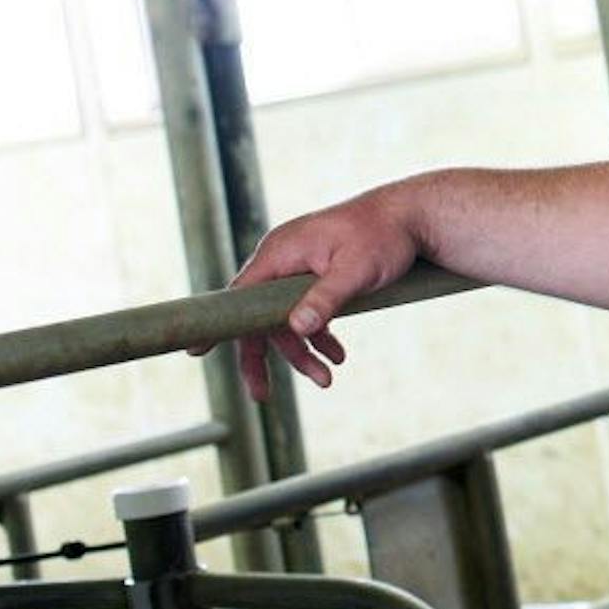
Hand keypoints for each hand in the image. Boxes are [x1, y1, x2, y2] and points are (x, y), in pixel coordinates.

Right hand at [222, 185, 423, 402]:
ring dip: (302, 350)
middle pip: (258, 315)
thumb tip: (296, 329)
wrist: (412, 213)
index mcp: (280, 253)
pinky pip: (305, 309)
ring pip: (286, 317)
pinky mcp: (317, 272)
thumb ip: (325, 299)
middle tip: (262, 395)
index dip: (219, 327)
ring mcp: (299, 265)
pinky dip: (318, 333)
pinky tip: (336, 354)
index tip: (195, 352)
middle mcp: (282, 258)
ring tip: (327, 378)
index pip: (237, 296)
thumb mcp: (356, 270)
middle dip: (264, 356)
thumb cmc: (384, 236)